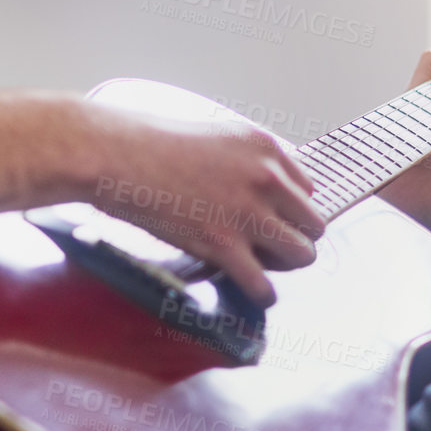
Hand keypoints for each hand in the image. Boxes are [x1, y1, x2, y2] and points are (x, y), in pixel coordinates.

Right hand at [82, 104, 324, 306]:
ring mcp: (248, 213)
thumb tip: (258, 194)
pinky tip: (249, 289)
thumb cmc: (152, 144)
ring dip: (283, 266)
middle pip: (313, 225)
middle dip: (291, 237)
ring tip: (259, 266)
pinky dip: (261, 294)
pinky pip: (266, 286)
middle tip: (264, 245)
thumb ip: (245, 162)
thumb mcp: (215, 136)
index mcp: (265, 148)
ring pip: (302, 255)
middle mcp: (267, 178)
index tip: (268, 219)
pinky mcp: (224, 245)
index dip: (287, 211)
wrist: (117, 155)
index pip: (307, 191)